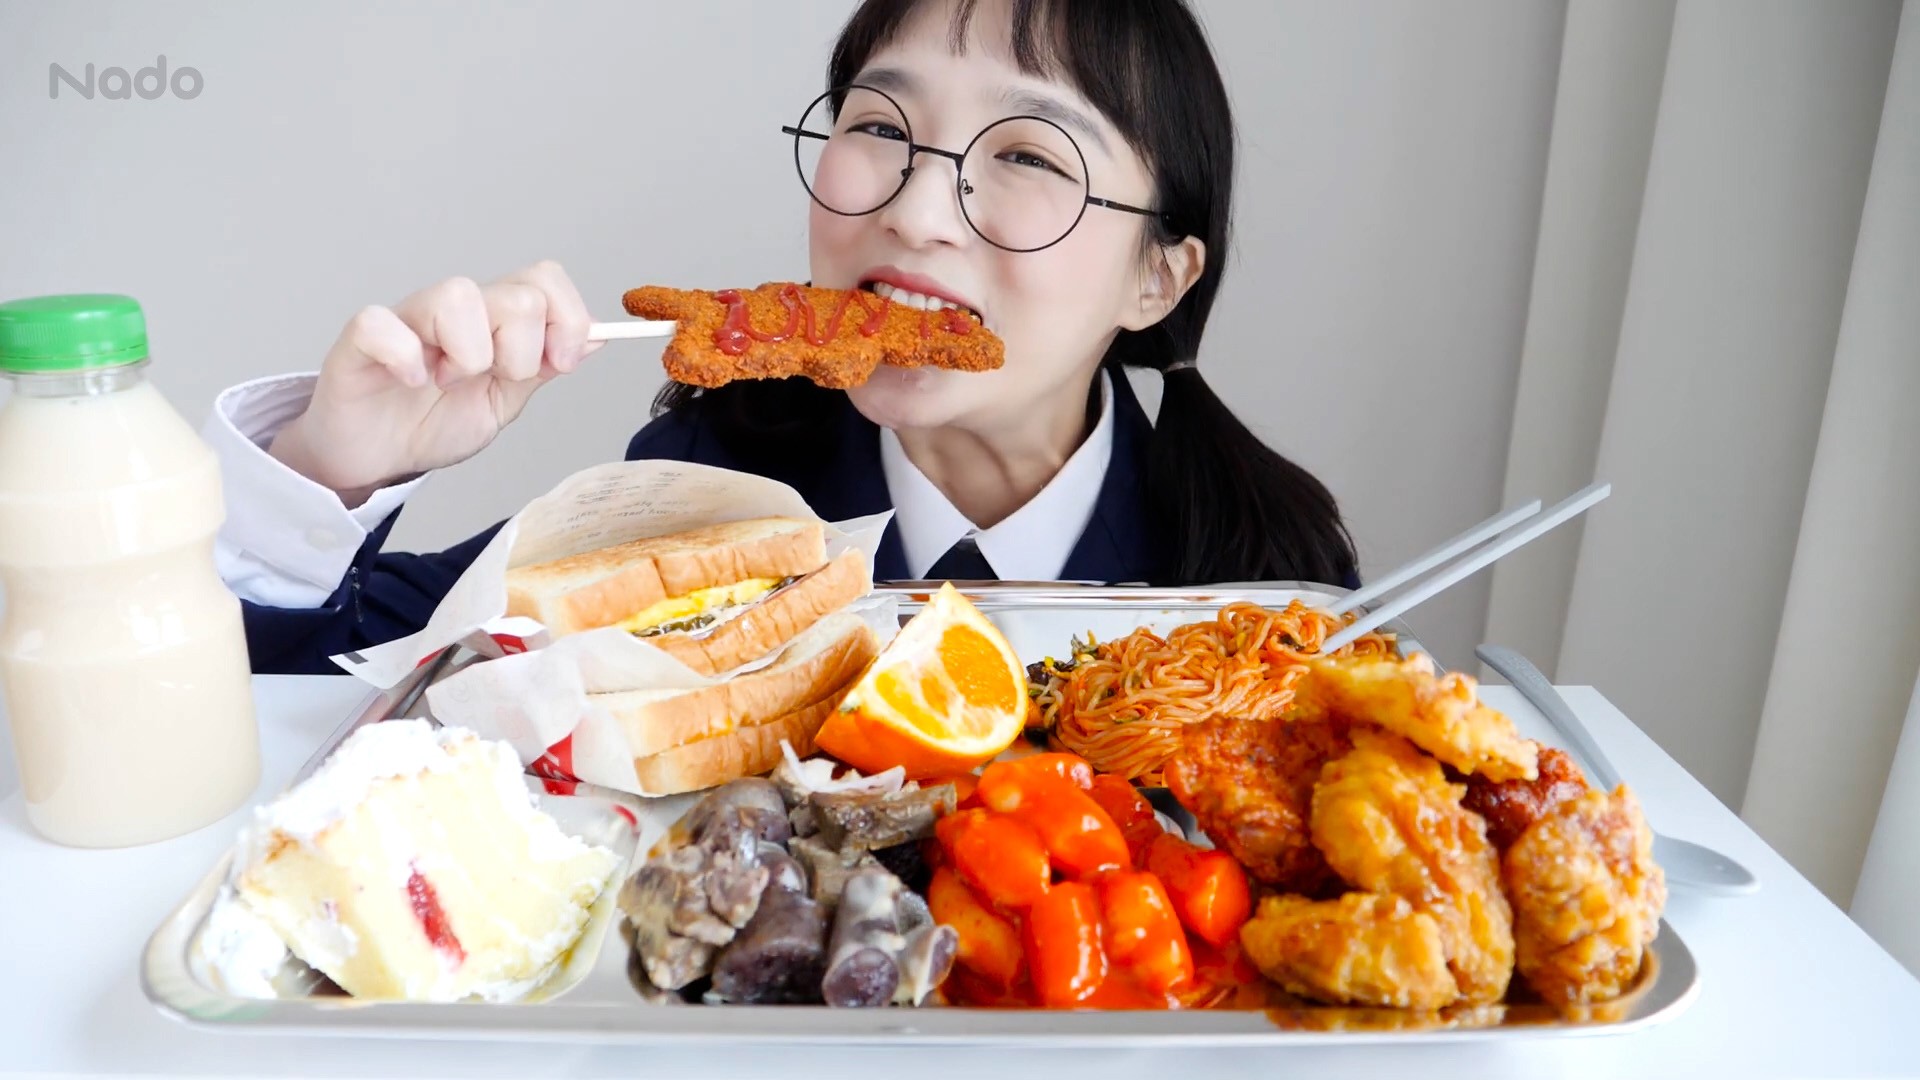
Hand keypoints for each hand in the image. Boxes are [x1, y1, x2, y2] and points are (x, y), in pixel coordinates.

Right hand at [268, 261, 601, 504]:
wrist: (378, 457)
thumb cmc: (433, 422)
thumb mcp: (504, 402)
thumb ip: (543, 368)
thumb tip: (597, 337)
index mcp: (493, 320)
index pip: (543, 280)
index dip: (566, 319)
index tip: (558, 364)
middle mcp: (453, 310)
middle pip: (516, 295)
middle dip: (520, 353)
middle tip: (491, 380)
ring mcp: (407, 319)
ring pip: (457, 297)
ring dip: (467, 355)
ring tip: (446, 383)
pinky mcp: (361, 340)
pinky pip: (383, 324)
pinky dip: (406, 357)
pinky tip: (411, 381)